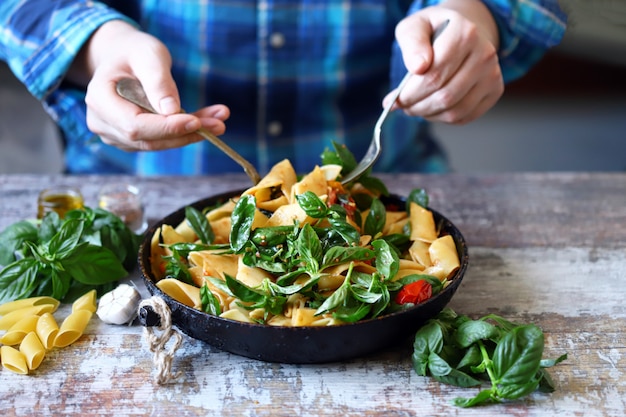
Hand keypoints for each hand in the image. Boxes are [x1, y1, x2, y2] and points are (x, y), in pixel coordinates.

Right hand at [71, 20, 229, 151]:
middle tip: (219, 124)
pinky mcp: (131, 140)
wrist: (123, 57)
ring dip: (190, 135)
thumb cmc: (134, 52)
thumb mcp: (148, 54)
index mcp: (99, 99)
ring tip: (218, 120)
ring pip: (158, 143)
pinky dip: (185, 133)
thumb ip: (158, 80)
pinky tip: (206, 121)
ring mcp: (115, 134)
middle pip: (148, 140)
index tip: (195, 122)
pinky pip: (161, 141)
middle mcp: (102, 122)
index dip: (166, 127)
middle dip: (185, 133)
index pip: (134, 126)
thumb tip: (172, 110)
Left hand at [386, 0, 503, 124]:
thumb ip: (412, 43)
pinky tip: (432, 108)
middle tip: (403, 106)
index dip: (409, 93)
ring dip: (428, 115)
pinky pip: (464, 117)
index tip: (394, 98)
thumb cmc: (434, 31)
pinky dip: (443, 118)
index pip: (433, 75)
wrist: (463, 33)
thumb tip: (418, 67)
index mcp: (465, 34)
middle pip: (444, 96)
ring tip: (415, 107)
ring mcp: (492, 74)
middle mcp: (485, 54)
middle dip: (416, 106)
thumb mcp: (415, 27)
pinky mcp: (495, 91)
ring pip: (454, 111)